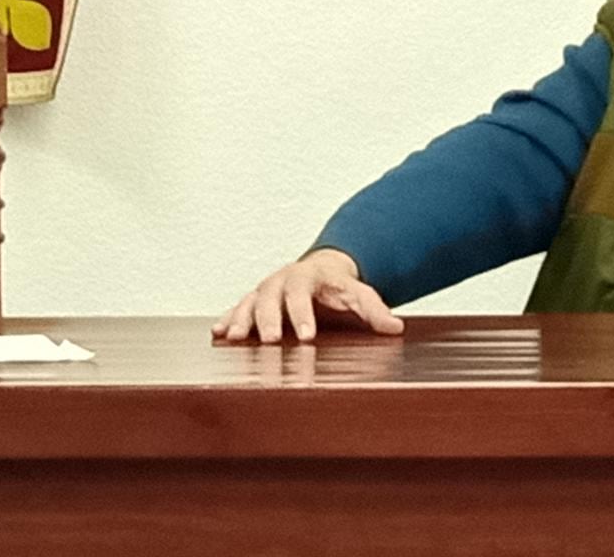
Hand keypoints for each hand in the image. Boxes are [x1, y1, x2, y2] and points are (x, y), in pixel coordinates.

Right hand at [212, 248, 403, 343]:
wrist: (322, 270)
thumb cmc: (340, 288)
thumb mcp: (359, 294)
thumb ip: (374, 310)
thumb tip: (395, 327)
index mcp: (308, 276)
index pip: (303, 291)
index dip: (302, 313)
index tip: (306, 337)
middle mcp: (283, 280)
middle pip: (271, 295)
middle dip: (268, 319)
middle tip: (268, 342)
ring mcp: (267, 289)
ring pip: (250, 301)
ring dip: (241, 319)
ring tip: (233, 338)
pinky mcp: (255, 300)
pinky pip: (238, 308)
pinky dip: (227, 319)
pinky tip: (218, 333)